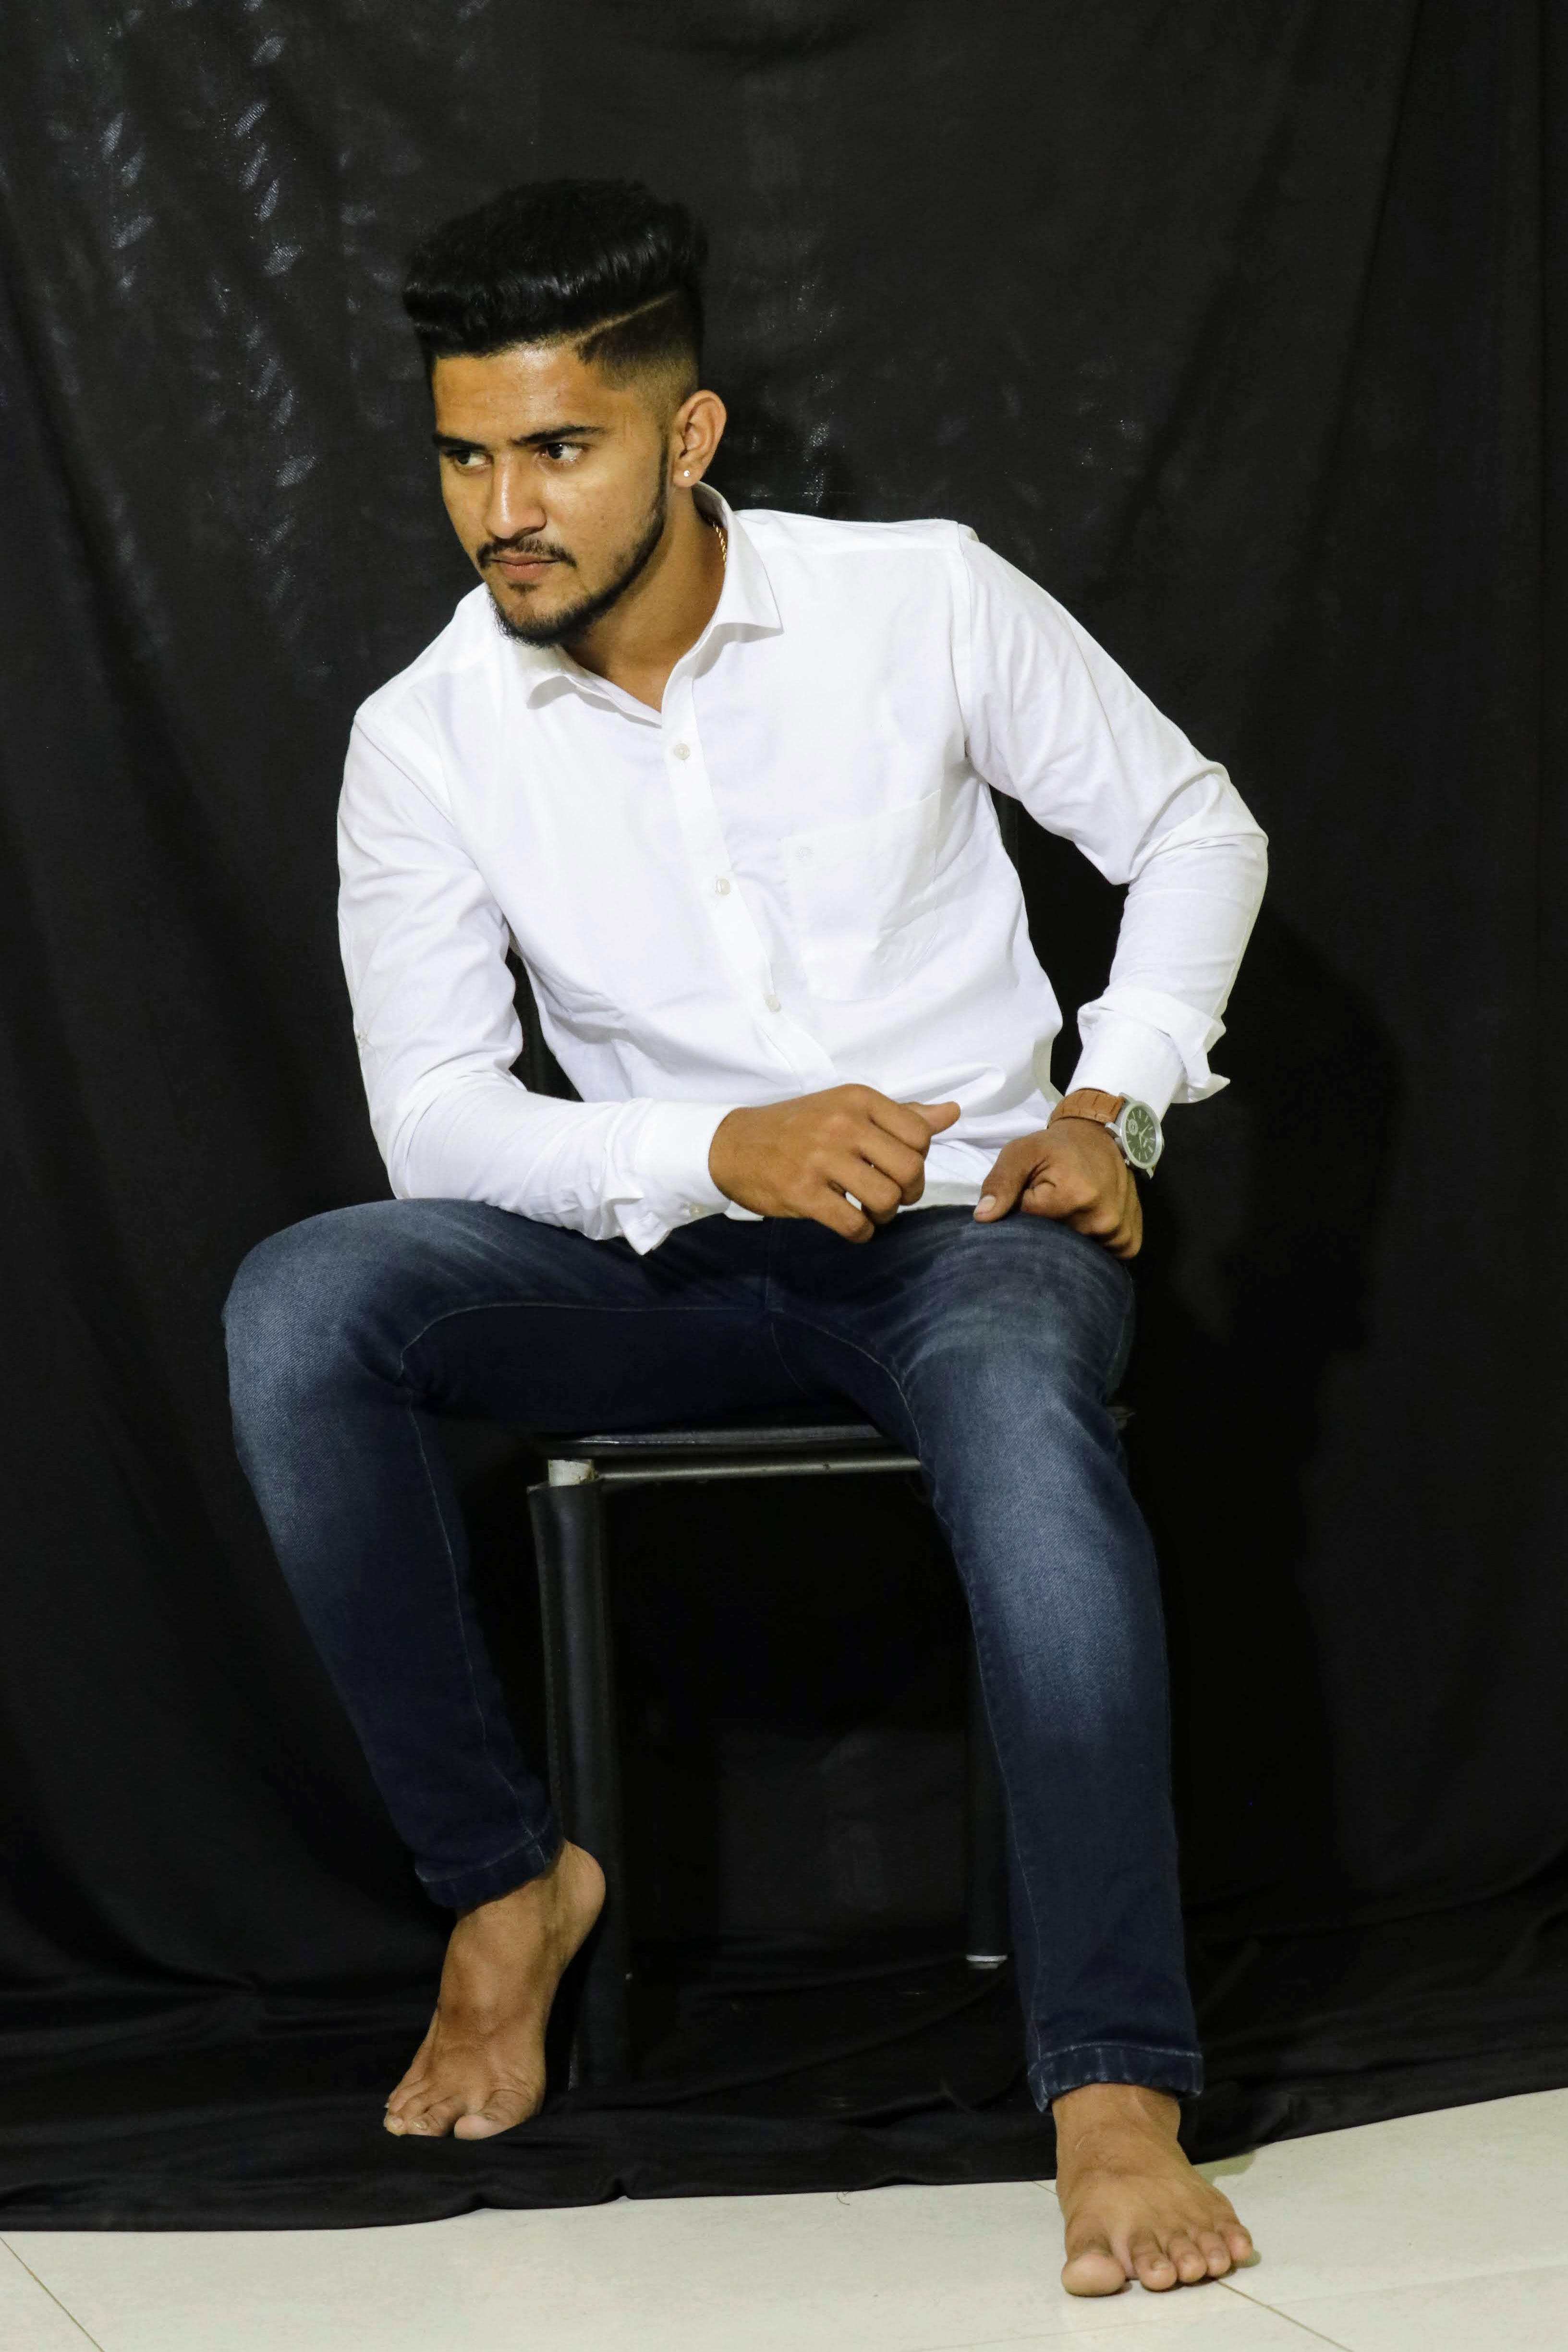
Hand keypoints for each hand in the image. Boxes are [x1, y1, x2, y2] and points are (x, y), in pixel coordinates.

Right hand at [709, 1085, 961, 1242]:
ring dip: (886, 1215)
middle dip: (909, 1192)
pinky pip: (854, 1224)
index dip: (918, 1159)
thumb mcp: (847, 1108)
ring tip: (870, 1211)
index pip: (921, 1134)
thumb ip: (901, 1114)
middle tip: (892, 1196)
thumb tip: (952, 1113)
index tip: (898, 1167)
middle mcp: (842, 1123)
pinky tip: (852, 1225)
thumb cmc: (797, 1126)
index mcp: (858, 1099)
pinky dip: (862, 1233)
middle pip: (910, 1169)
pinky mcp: (802, 1192)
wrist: (732, 1144)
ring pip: (887, 1199)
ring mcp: (821, 1158)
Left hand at [972, 1117, 1142, 1257]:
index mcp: (1076, 1196)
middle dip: (1045, 1229)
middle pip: (1055, 1244)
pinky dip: (1091, 1246)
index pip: (1031, 1225)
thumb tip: (983, 1217)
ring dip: (1068, 1239)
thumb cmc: (1056, 1148)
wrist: (1099, 1139)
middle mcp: (1102, 1219)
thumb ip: (1000, 1182)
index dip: (1024, 1210)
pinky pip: (1103, 1257)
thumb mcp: (1022, 1153)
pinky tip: (1086, 1223)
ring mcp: (1118, 1233)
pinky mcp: (1129, 1241)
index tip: (1032, 1193)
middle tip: (1051, 1203)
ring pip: (1076, 1254)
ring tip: (1070, 1211)